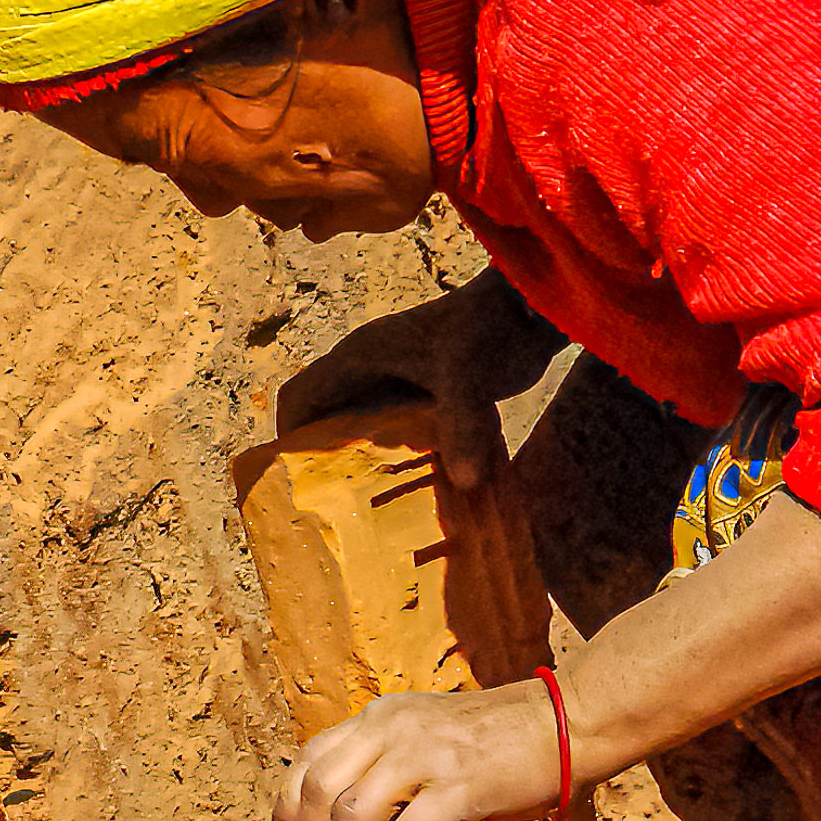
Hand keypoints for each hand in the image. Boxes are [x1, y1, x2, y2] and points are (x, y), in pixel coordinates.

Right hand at [270, 272, 563, 486]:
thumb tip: (466, 481)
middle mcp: (372, 371)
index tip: (297, 483)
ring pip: (366, 430)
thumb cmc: (488, 328)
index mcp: (360, 358)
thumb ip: (460, 425)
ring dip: (368, 464)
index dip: (289, 438)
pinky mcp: (430, 395)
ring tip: (373, 510)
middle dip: (328, 462)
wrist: (531, 309)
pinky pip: (402, 433)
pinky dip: (404, 459)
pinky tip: (421, 490)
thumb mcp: (467, 376)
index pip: (300, 398)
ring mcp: (401, 382)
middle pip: (328, 421)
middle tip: (336, 510)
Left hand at [270, 681, 564, 820]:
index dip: (285, 808)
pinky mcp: (459, 787)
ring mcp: (424, 756)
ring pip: (351, 817)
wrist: (566, 722)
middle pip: (319, 791)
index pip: (309, 758)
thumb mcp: (428, 731)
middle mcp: (392, 729)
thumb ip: (389, 761)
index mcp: (381, 716)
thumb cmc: (501, 737)